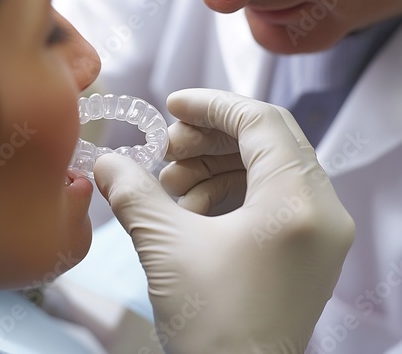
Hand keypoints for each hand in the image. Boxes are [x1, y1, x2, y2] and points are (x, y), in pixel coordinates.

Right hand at [94, 89, 354, 353]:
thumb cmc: (212, 325)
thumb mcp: (165, 247)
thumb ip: (132, 192)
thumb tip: (106, 161)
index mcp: (299, 202)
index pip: (260, 121)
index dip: (212, 104)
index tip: (172, 105)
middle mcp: (323, 209)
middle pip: (265, 139)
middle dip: (209, 137)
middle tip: (166, 149)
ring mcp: (319, 228)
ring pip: (265, 165)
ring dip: (213, 164)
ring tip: (169, 183)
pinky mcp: (305, 244)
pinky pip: (267, 194)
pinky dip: (227, 189)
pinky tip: (189, 206)